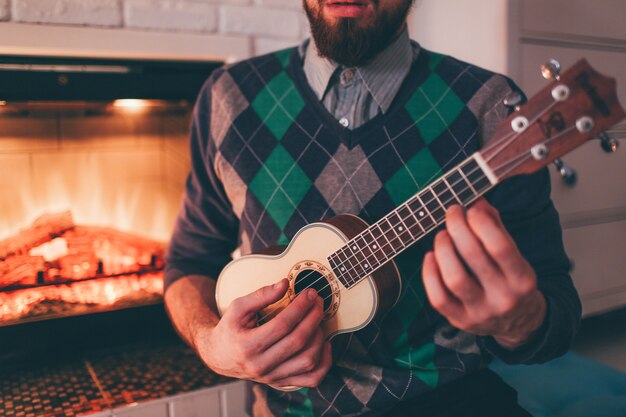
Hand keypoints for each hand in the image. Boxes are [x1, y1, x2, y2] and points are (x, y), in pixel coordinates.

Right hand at [193, 279, 331, 387]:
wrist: (219, 357)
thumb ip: (261, 295)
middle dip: (313, 318)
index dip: (300, 306)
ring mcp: (272, 377)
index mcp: (248, 346)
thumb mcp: (237, 308)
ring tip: (317, 320)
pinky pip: (311, 379)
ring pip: (307, 361)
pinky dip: (324, 363)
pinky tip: (324, 344)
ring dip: (319, 337)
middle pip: (298, 341)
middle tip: (318, 302)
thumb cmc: (229, 329)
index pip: (282, 324)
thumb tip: (285, 284)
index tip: (310, 293)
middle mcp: (261, 365)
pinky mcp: (281, 382)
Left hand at [422, 199, 546, 348]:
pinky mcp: (460, 320)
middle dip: (458, 228)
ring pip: (454, 278)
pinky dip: (429, 273)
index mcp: (522, 278)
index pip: (500, 246)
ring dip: (443, 249)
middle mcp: (503, 297)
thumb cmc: (511, 280)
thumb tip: (476, 202)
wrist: (518, 323)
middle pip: (473, 257)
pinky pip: (438, 297)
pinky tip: (431, 256)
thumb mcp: (514, 255)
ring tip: (441, 234)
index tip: (471, 207)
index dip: (481, 222)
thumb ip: (496, 228)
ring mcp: (480, 312)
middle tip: (452, 213)